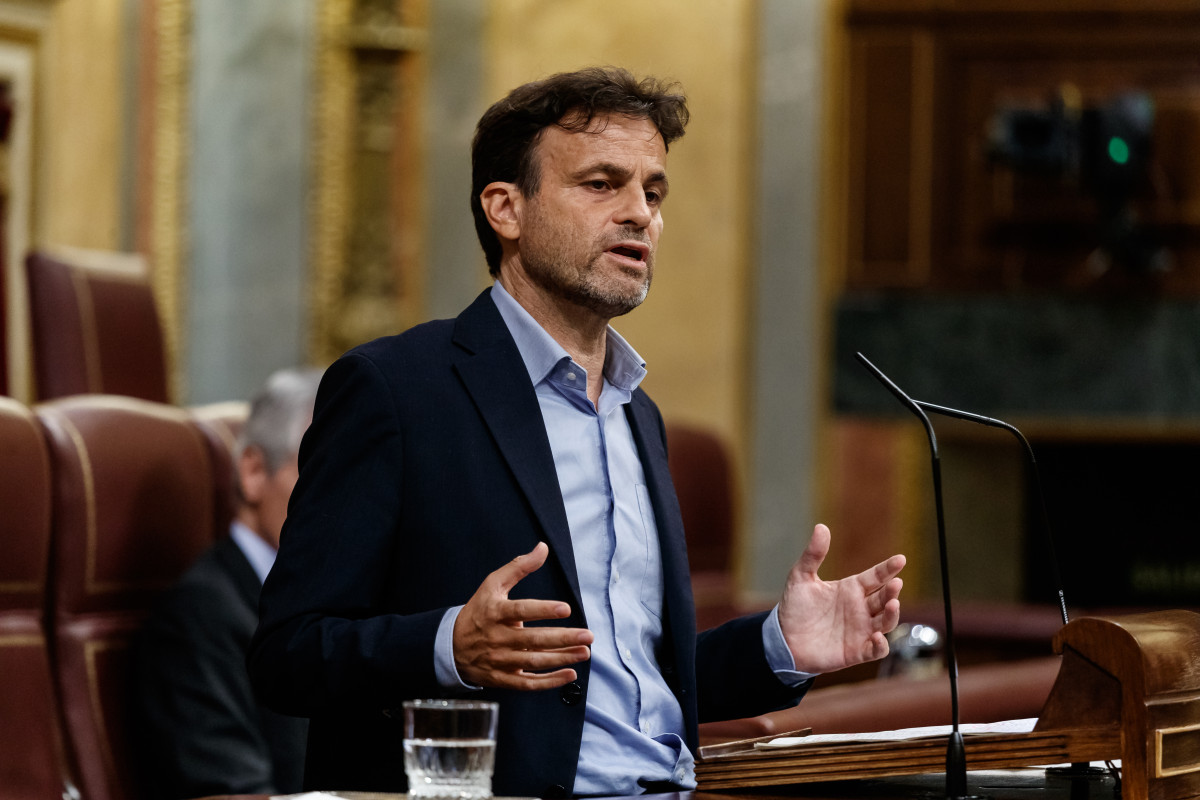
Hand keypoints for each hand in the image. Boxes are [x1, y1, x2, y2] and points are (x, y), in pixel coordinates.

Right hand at [453, 542, 593, 689]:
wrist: (451, 646)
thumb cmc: (479, 611)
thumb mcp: (493, 585)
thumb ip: (519, 567)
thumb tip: (542, 548)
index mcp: (495, 612)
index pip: (520, 610)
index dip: (543, 610)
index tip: (566, 608)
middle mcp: (497, 638)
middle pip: (533, 640)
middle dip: (563, 639)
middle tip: (587, 636)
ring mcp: (500, 660)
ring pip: (533, 662)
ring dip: (561, 659)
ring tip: (584, 652)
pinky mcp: (502, 678)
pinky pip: (527, 683)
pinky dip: (549, 682)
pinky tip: (569, 674)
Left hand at [777, 524, 904, 673]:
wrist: (784, 640)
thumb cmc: (795, 608)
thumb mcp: (801, 578)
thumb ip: (813, 555)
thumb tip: (821, 526)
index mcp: (851, 589)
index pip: (875, 576)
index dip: (888, 568)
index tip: (900, 559)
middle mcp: (860, 608)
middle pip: (884, 598)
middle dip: (892, 591)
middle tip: (895, 583)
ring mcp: (861, 630)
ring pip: (886, 622)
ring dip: (892, 614)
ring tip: (893, 603)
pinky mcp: (857, 651)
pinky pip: (876, 649)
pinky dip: (881, 645)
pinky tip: (877, 637)